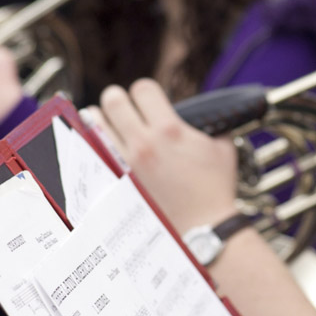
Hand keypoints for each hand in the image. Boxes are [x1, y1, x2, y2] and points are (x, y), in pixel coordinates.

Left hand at [98, 79, 238, 232]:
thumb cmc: (215, 189)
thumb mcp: (222, 148)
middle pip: (113, 99)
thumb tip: (198, 117)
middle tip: (124, 106)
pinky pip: (94, 153)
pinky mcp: (118, 182)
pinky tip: (103, 146)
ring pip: (94, 123)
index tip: (150, 99)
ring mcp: (126, 164)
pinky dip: (96, 145)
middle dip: (118, 98)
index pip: (142, 88)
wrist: (203, 227)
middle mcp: (143, 143)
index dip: (146, 91)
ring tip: (109, 123)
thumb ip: (207, 125)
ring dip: (101, 119)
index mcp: (170, 130)